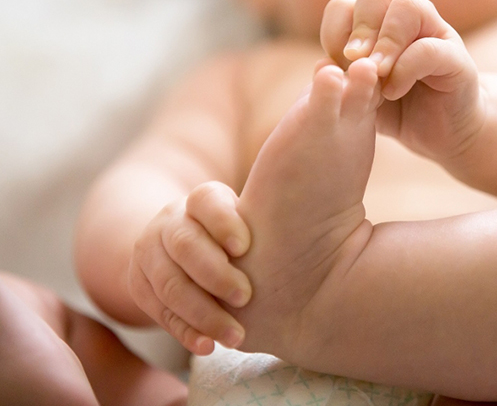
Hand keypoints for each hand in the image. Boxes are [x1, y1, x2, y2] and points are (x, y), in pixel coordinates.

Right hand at [128, 182, 251, 354]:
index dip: (223, 223)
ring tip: (236, 336)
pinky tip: (208, 346)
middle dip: (215, 274)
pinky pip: (159, 312)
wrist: (182, 245)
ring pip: (170, 284)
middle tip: (246, 297)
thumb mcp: (249, 217)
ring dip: (203, 313)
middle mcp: (169, 222)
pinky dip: (185, 332)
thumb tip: (306, 218)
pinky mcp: (139, 284)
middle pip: (185, 245)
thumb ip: (267, 220)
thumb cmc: (235, 234)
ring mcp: (148, 252)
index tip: (245, 247)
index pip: (205, 201)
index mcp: (199, 201)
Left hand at [320, 0, 485, 165]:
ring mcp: (435, 33)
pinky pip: (429, 48)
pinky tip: (394, 91)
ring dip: (385, 41)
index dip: (335, 30)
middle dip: (360, 26)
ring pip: (408, 6)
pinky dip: (406, 68)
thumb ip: (344, 77)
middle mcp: (406, 20)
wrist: (443, 131)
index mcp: (377, 24)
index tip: (335, 63)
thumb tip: (323, 64)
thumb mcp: (361, 92)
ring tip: (377, 73)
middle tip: (353, 60)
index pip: (346, 4)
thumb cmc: (397, 109)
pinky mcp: (456, 58)